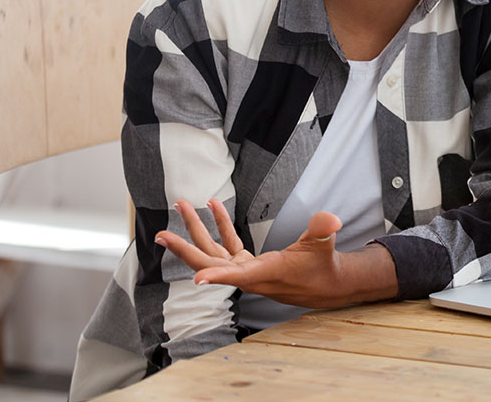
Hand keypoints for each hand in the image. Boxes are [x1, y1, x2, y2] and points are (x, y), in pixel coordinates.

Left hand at [155, 198, 395, 307]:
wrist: (323, 284)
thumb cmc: (322, 267)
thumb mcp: (323, 247)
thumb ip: (322, 232)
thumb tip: (330, 220)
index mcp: (265, 273)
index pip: (238, 276)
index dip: (217, 277)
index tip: (196, 279)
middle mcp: (248, 275)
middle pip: (209, 263)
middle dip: (185, 247)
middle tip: (161, 234)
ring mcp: (245, 269)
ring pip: (212, 252)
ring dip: (196, 230)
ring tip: (182, 206)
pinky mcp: (248, 263)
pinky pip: (227, 243)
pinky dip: (220, 225)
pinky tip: (214, 206)